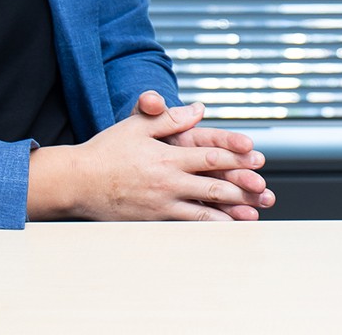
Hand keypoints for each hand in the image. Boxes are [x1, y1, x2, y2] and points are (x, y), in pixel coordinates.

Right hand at [28, 94, 271, 220]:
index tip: (257, 158)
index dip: (236, 157)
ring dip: (231, 214)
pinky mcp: (153, 220)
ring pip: (203, 212)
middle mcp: (167, 182)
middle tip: (265, 191)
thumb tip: (200, 108)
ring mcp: (161, 204)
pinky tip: (222, 232)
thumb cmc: (106, 151)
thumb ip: (171, 118)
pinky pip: (186, 227)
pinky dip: (207, 229)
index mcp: (167, 156)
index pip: (210, 156)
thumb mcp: (137, 126)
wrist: (76, 181)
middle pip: (213, 186)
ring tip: (253, 217)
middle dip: (242, 189)